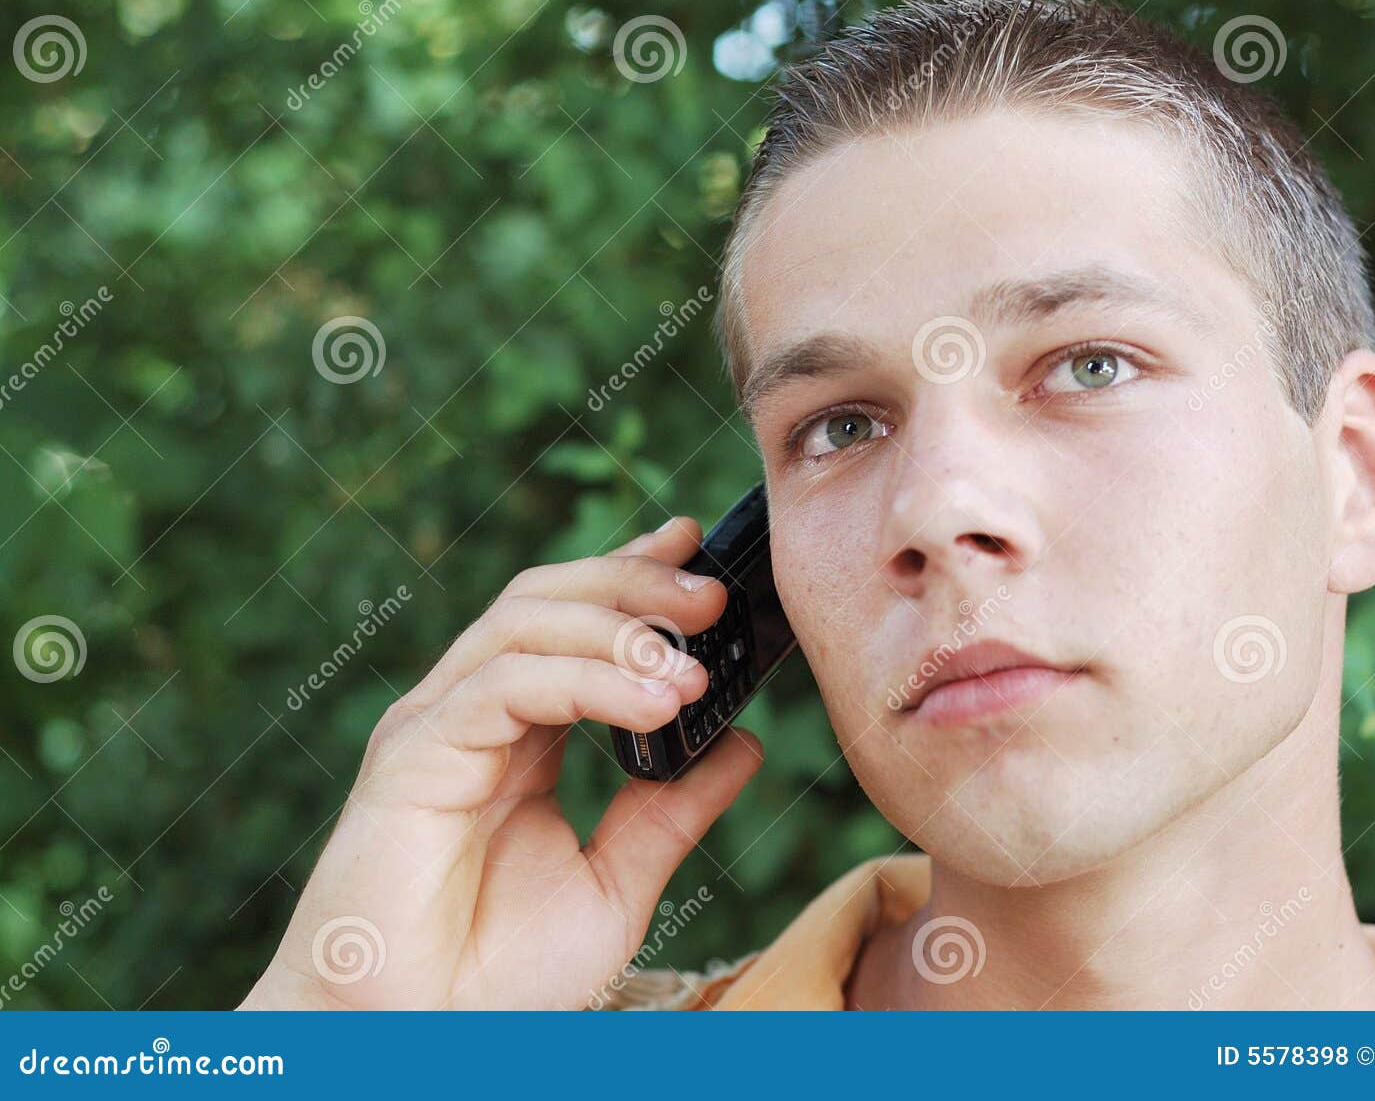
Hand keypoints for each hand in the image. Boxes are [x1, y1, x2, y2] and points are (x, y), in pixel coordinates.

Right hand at [240, 519, 762, 1009]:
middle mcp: (470, 714)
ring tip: (692, 666)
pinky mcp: (411, 756)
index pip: (571, 622)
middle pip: (547, 600)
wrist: (411, 1042)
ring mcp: (436, 726)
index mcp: (515, 733)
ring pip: (524, 624)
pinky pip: (505, 687)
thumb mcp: (616, 883)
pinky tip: (654, 706)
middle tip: (712, 596)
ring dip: (619, 629)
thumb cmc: (495, 976)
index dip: (631, 573)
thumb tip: (746, 743)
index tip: (699, 549)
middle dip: (633, 583)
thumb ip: (673, 811)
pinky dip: (585, 682)